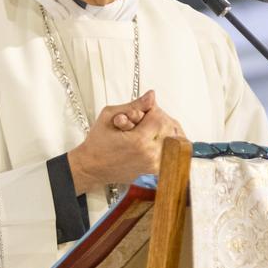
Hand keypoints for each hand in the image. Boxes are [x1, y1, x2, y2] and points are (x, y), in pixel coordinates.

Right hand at [67, 93, 185, 193]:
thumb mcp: (109, 116)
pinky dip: (169, 147)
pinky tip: (159, 140)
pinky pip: (172, 156)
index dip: (154, 111)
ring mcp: (154, 166)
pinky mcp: (154, 172)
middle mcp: (150, 155)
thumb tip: (151, 96)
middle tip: (150, 119)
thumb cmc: (97, 144)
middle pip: (172, 131)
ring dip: (168, 133)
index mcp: (140, 141)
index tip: (146, 111)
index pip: (161, 119)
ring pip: (175, 144)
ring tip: (154, 129)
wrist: (91, 167)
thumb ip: (134, 105)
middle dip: (163, 121)